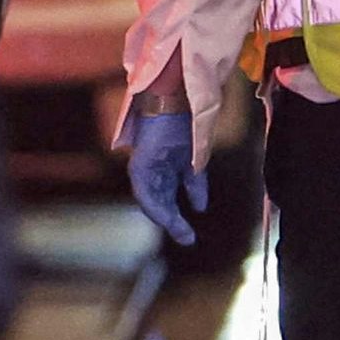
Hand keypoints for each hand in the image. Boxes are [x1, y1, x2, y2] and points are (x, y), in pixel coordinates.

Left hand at [127, 110, 206, 246]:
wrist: (175, 100)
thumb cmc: (185, 121)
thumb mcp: (195, 158)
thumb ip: (195, 182)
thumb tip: (200, 207)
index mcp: (168, 161)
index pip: (172, 189)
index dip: (185, 204)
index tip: (199, 214)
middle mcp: (155, 165)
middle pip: (162, 198)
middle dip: (174, 219)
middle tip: (187, 238)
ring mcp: (145, 165)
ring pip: (152, 199)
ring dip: (165, 217)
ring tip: (178, 231)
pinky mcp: (138, 166)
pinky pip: (145, 193)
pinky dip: (154, 207)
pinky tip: (164, 217)